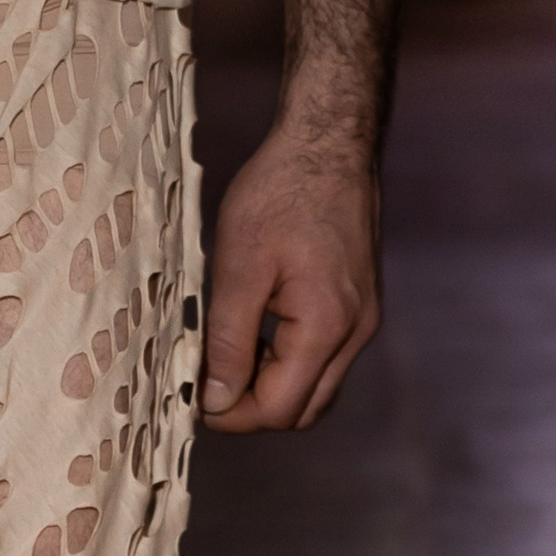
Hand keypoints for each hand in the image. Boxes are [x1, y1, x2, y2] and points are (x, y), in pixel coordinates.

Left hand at [201, 127, 379, 431]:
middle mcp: (355, 334)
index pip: (279, 409)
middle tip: (206, 378)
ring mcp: (363, 320)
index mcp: (327, 328)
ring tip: (226, 351)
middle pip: (302, 409)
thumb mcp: (240, 263)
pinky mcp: (360, 304)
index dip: (232, 414)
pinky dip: (289, 359)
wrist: (330, 141)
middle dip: (252, 407)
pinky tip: (256, 330)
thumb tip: (216, 399)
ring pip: (316, 386)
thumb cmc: (281, 191)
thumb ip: (229, 339)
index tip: (192, 397)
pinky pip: (324, 355)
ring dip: (271, 384)